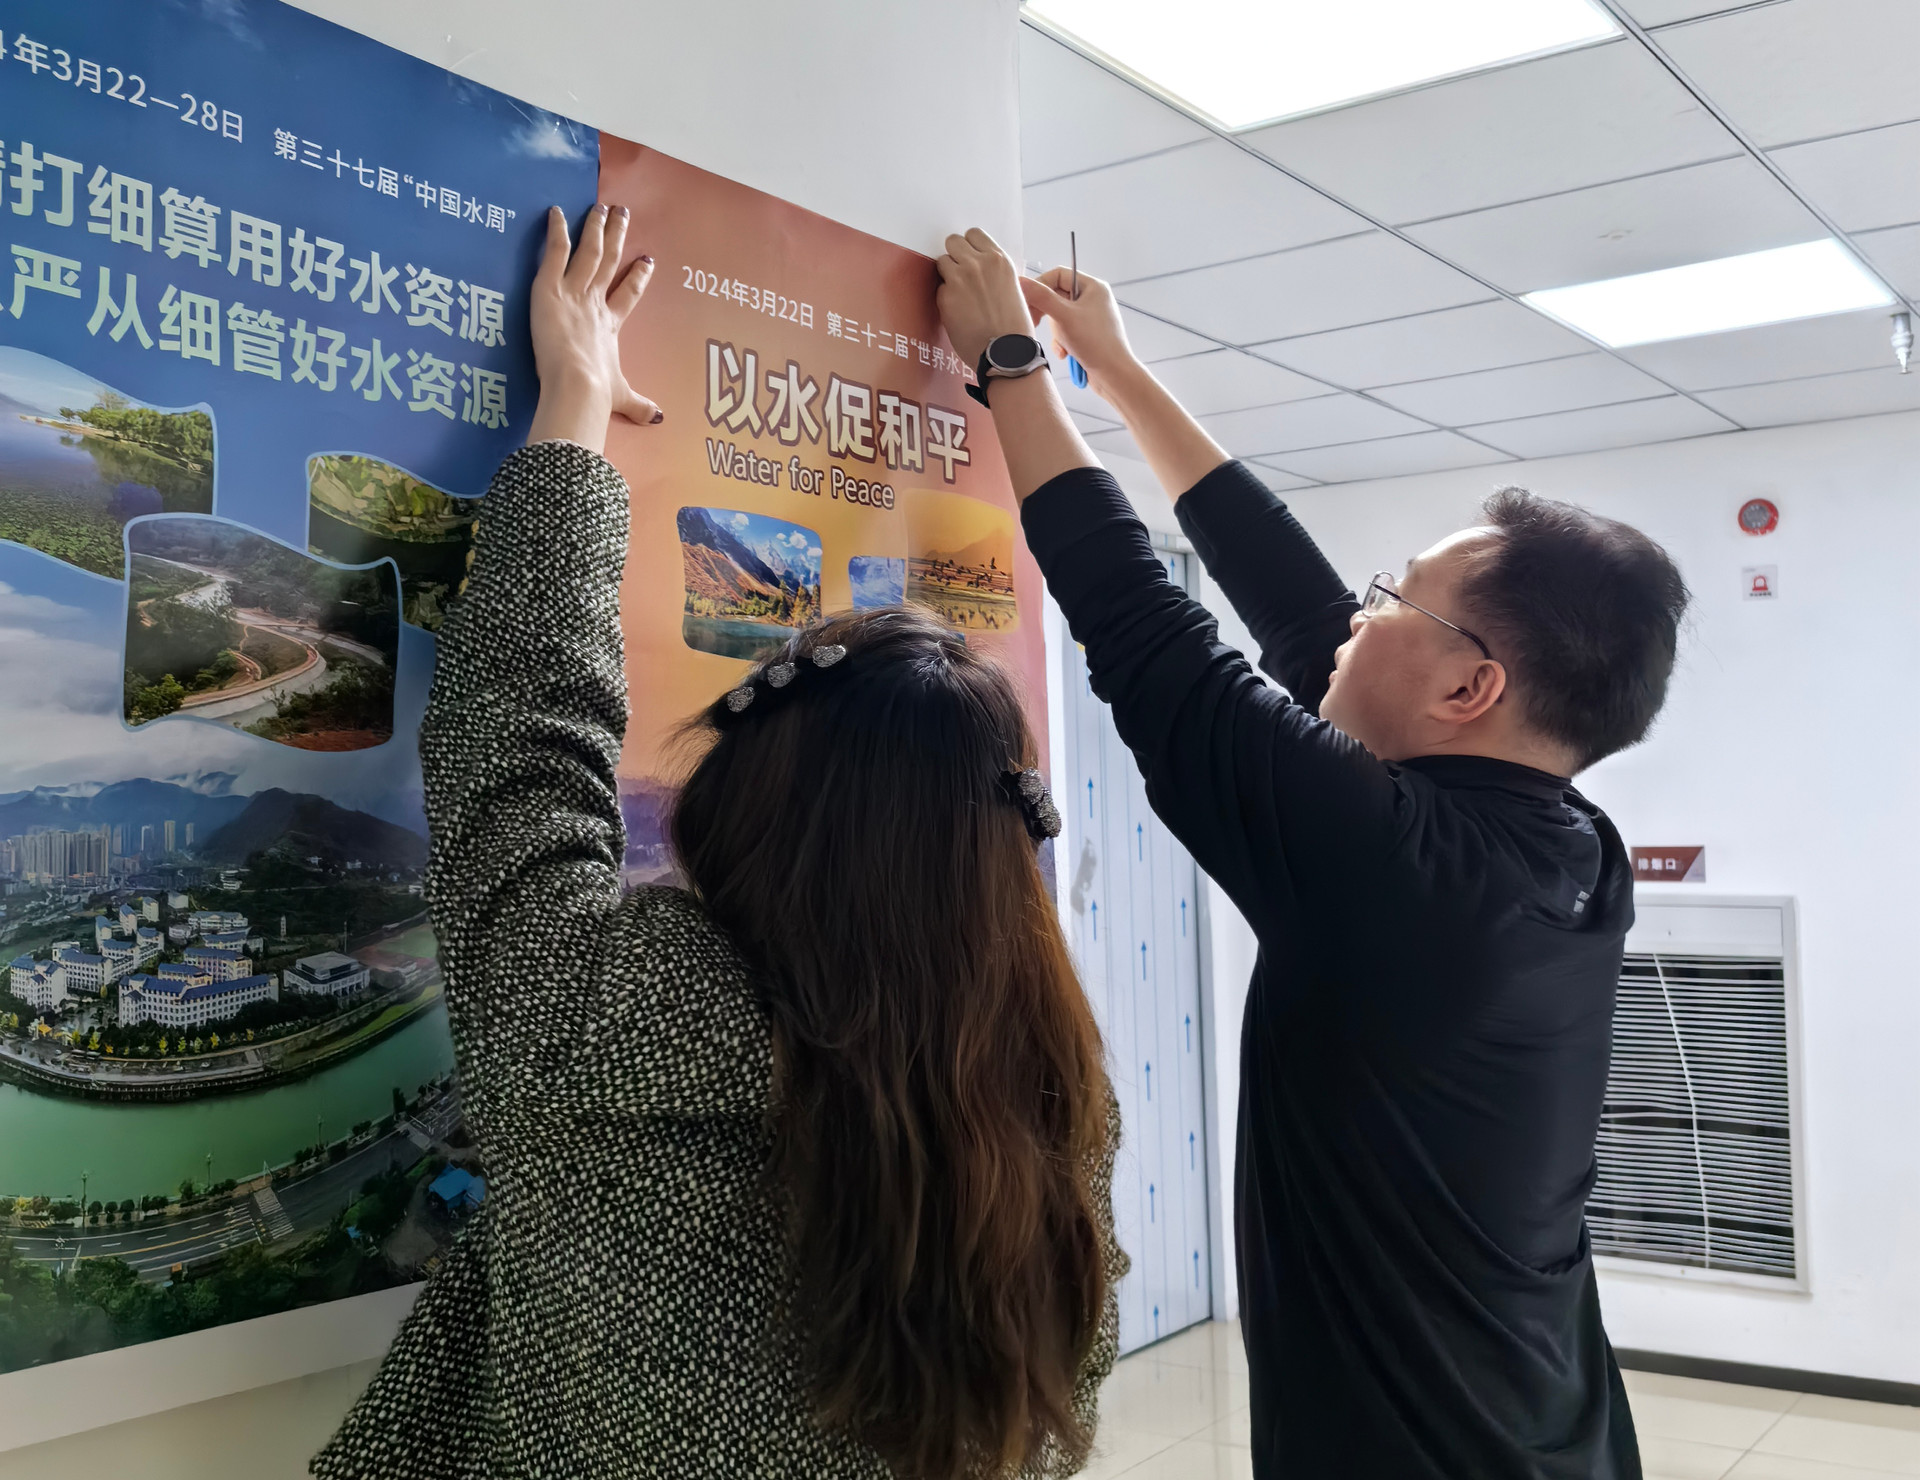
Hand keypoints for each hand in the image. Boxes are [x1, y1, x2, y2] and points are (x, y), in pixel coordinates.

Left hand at [526, 203, 659, 453]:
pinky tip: (557, 212)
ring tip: (600, 207)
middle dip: (617, 236)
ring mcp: (574, 292)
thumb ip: (638, 404)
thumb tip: (658, 418)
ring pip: (588, 250)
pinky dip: (557, 231)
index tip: (646, 260)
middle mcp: (595, 302)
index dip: (637, 277)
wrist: (578, 385)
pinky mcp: (550, 288)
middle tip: (622, 214)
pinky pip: (555, 252)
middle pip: (610, 261)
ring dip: (595, 227)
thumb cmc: (598, 394)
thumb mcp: (621, 397)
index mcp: (611, 326)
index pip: (627, 294)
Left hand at [935, 227, 1036, 372]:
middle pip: (953, 241)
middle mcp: (979, 264)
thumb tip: (979, 267)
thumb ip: (995, 272)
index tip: (970, 258)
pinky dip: (945, 297)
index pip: (974, 234)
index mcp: (999, 260)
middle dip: (955, 256)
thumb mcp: (1014, 289)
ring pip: (943, 261)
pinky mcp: (946, 297)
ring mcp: (960, 278)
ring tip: (959, 293)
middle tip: (960, 274)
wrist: (1007, 353)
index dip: (969, 247)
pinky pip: (939, 287)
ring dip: (947, 274)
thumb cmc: (1014, 328)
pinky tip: (958, 311)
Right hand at [1020, 267, 1141, 404]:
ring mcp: (1090, 317)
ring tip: (1062, 344)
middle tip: (1034, 322)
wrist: (1114, 375)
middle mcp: (1092, 299)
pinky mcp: (1087, 334)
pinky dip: (1061, 342)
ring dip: (1055, 332)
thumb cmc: (1095, 343)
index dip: (1040, 286)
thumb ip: (1041, 297)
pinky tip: (1065, 353)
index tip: (1027, 301)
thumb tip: (1020, 281)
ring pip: (1058, 316)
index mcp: (1092, 286)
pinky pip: (1065, 331)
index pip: (1058, 275)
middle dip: (1046, 312)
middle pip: (1056, 296)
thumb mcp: (1064, 317)